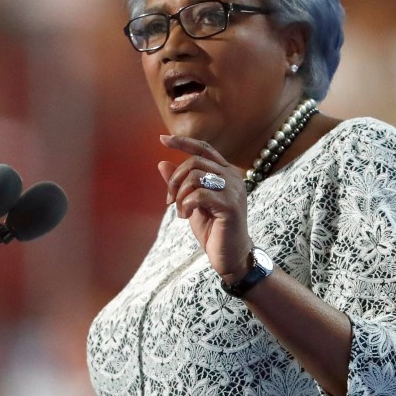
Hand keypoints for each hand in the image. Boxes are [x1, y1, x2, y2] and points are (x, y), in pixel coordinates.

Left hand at [158, 134, 251, 282]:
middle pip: (194, 162)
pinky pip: (199, 195)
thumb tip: (162, 163)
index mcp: (225, 173)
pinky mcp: (230, 205)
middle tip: (169, 200)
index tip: (162, 139)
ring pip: (196, 176)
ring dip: (180, 194)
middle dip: (175, 179)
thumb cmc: (213, 229)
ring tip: (180, 210)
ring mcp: (233, 190)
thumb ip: (180, 183)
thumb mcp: (192, 202)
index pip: (204, 148)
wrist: (231, 256)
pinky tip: (186, 216)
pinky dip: (186, 205)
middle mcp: (232, 177)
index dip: (183, 142)